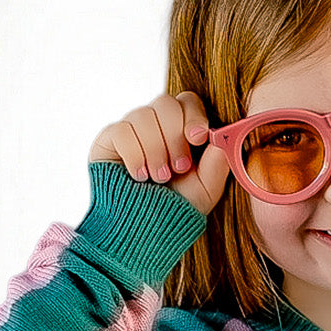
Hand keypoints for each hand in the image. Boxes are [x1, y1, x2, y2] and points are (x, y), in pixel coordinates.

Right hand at [88, 91, 229, 217]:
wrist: (142, 229)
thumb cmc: (175, 207)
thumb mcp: (204, 192)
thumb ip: (217, 166)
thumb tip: (221, 140)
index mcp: (181, 129)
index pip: (188, 101)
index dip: (194, 115)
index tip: (198, 138)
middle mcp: (156, 123)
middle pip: (165, 102)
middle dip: (174, 136)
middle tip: (178, 168)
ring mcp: (132, 129)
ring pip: (143, 115)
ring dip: (155, 150)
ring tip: (158, 178)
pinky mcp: (109, 140)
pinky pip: (122, 131)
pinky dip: (135, 155)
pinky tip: (139, 176)